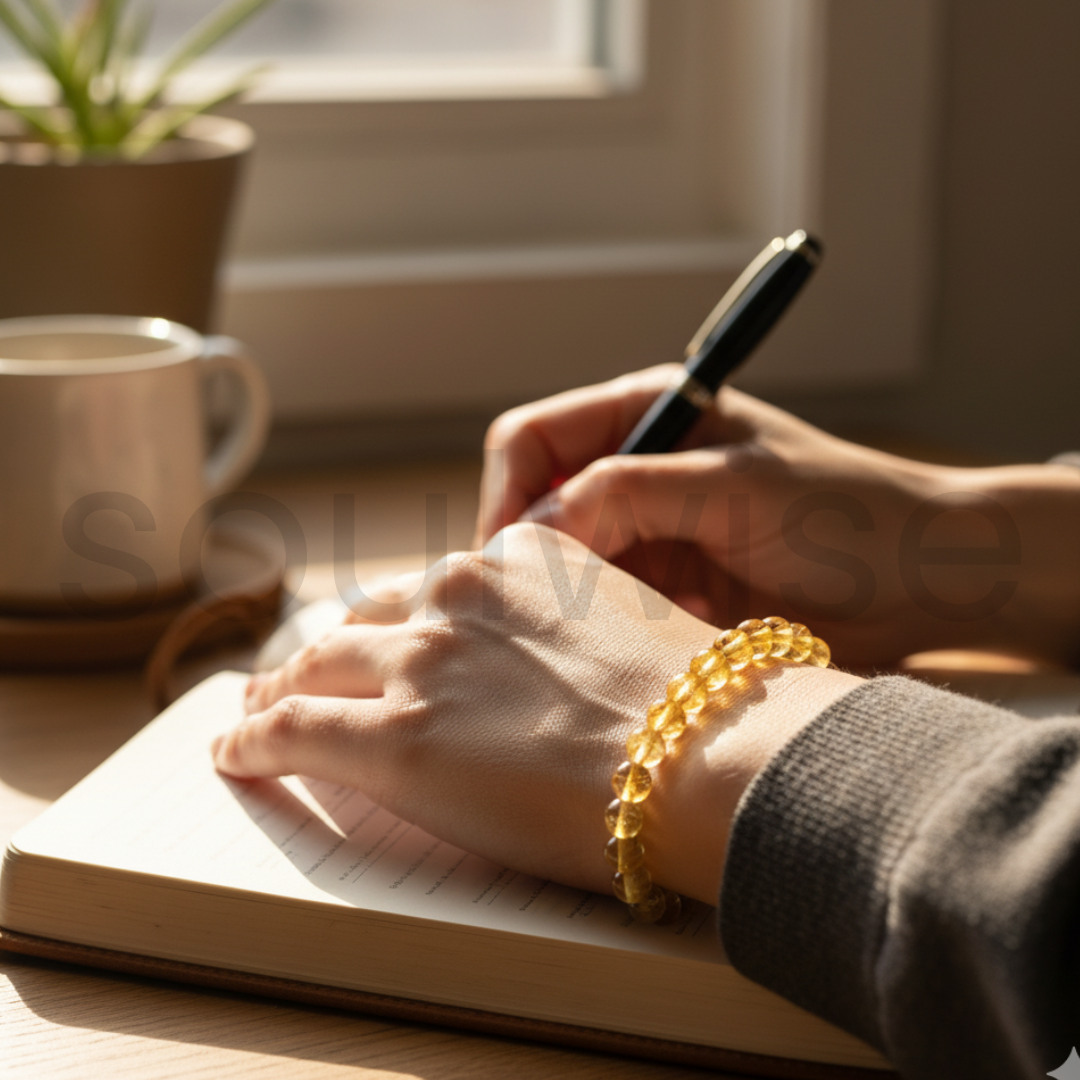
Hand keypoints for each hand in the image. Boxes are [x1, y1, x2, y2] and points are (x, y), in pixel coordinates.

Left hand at [214, 523, 860, 902]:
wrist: (706, 753)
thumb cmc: (697, 706)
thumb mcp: (635, 627)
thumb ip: (582, 624)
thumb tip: (574, 664)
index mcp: (521, 559)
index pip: (438, 586)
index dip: (403, 619)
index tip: (386, 639)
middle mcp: (460, 594)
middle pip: (368, 618)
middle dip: (330, 649)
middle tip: (303, 673)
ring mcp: (420, 661)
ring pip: (317, 664)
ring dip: (281, 688)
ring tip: (259, 711)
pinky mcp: (391, 738)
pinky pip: (291, 729)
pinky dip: (254, 740)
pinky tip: (237, 753)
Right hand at [476, 366, 1079, 665]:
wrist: (924, 581)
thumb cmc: (846, 513)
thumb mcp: (732, 488)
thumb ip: (628, 493)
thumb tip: (533, 526)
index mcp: (647, 413)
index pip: (532, 440)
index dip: (508, 497)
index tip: (507, 562)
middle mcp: (636, 467)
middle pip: (535, 505)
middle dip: (530, 556)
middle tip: (539, 614)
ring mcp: (648, 531)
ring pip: (562, 563)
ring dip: (568, 599)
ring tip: (593, 635)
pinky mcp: (665, 586)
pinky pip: (602, 606)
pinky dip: (603, 628)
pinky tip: (629, 649)